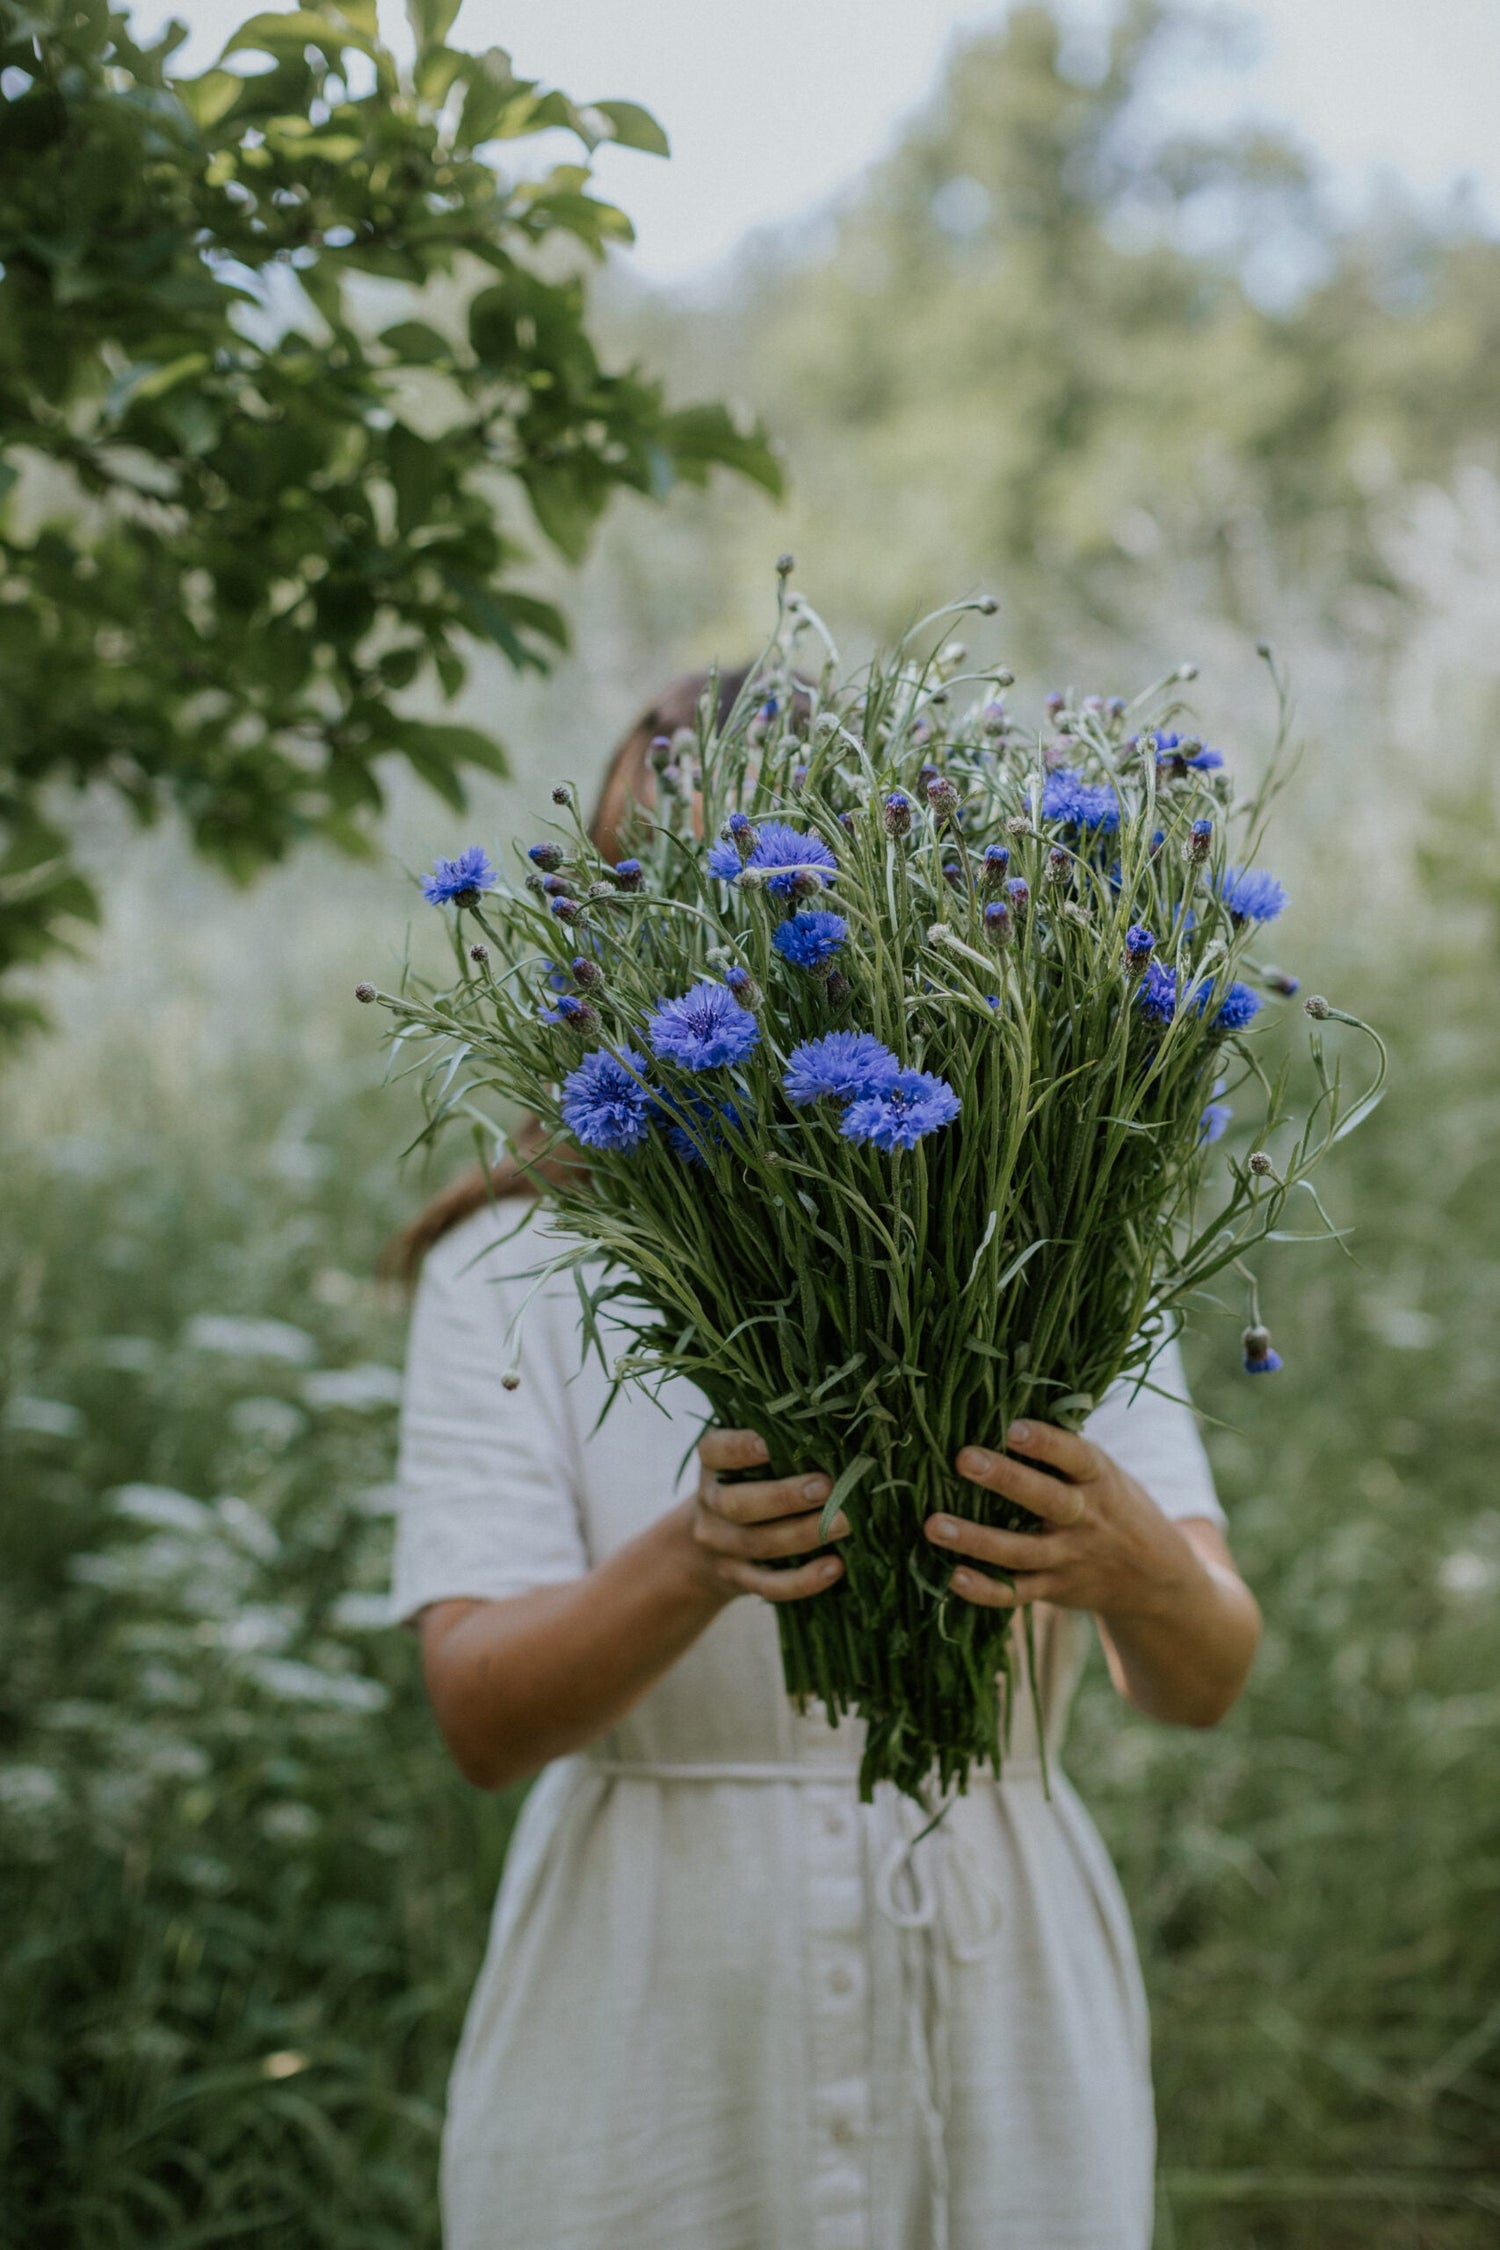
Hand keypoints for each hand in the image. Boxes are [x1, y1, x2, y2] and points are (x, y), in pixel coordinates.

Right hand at [687, 1427, 848, 1604]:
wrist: (703, 1550)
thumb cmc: (749, 1484)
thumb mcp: (747, 1459)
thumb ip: (779, 1444)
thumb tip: (836, 1430)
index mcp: (712, 1464)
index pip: (716, 1452)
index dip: (739, 1448)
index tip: (768, 1445)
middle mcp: (711, 1504)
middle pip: (737, 1504)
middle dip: (783, 1497)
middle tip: (826, 1486)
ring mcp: (721, 1545)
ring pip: (758, 1544)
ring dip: (802, 1534)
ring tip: (844, 1523)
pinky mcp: (739, 1579)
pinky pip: (769, 1585)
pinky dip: (803, 1580)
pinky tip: (835, 1567)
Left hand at [924, 1417, 1202, 1620]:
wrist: (1156, 1579)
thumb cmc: (1114, 1505)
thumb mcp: (1105, 1472)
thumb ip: (1063, 1449)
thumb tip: (1003, 1397)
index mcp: (1100, 1479)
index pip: (1075, 1457)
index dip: (1046, 1442)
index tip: (1013, 1427)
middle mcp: (1086, 1518)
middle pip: (1046, 1499)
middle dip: (1005, 1479)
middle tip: (963, 1458)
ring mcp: (1070, 1557)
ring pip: (1021, 1551)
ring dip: (976, 1539)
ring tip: (933, 1524)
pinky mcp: (1054, 1589)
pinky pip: (1017, 1593)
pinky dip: (985, 1590)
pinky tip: (952, 1577)